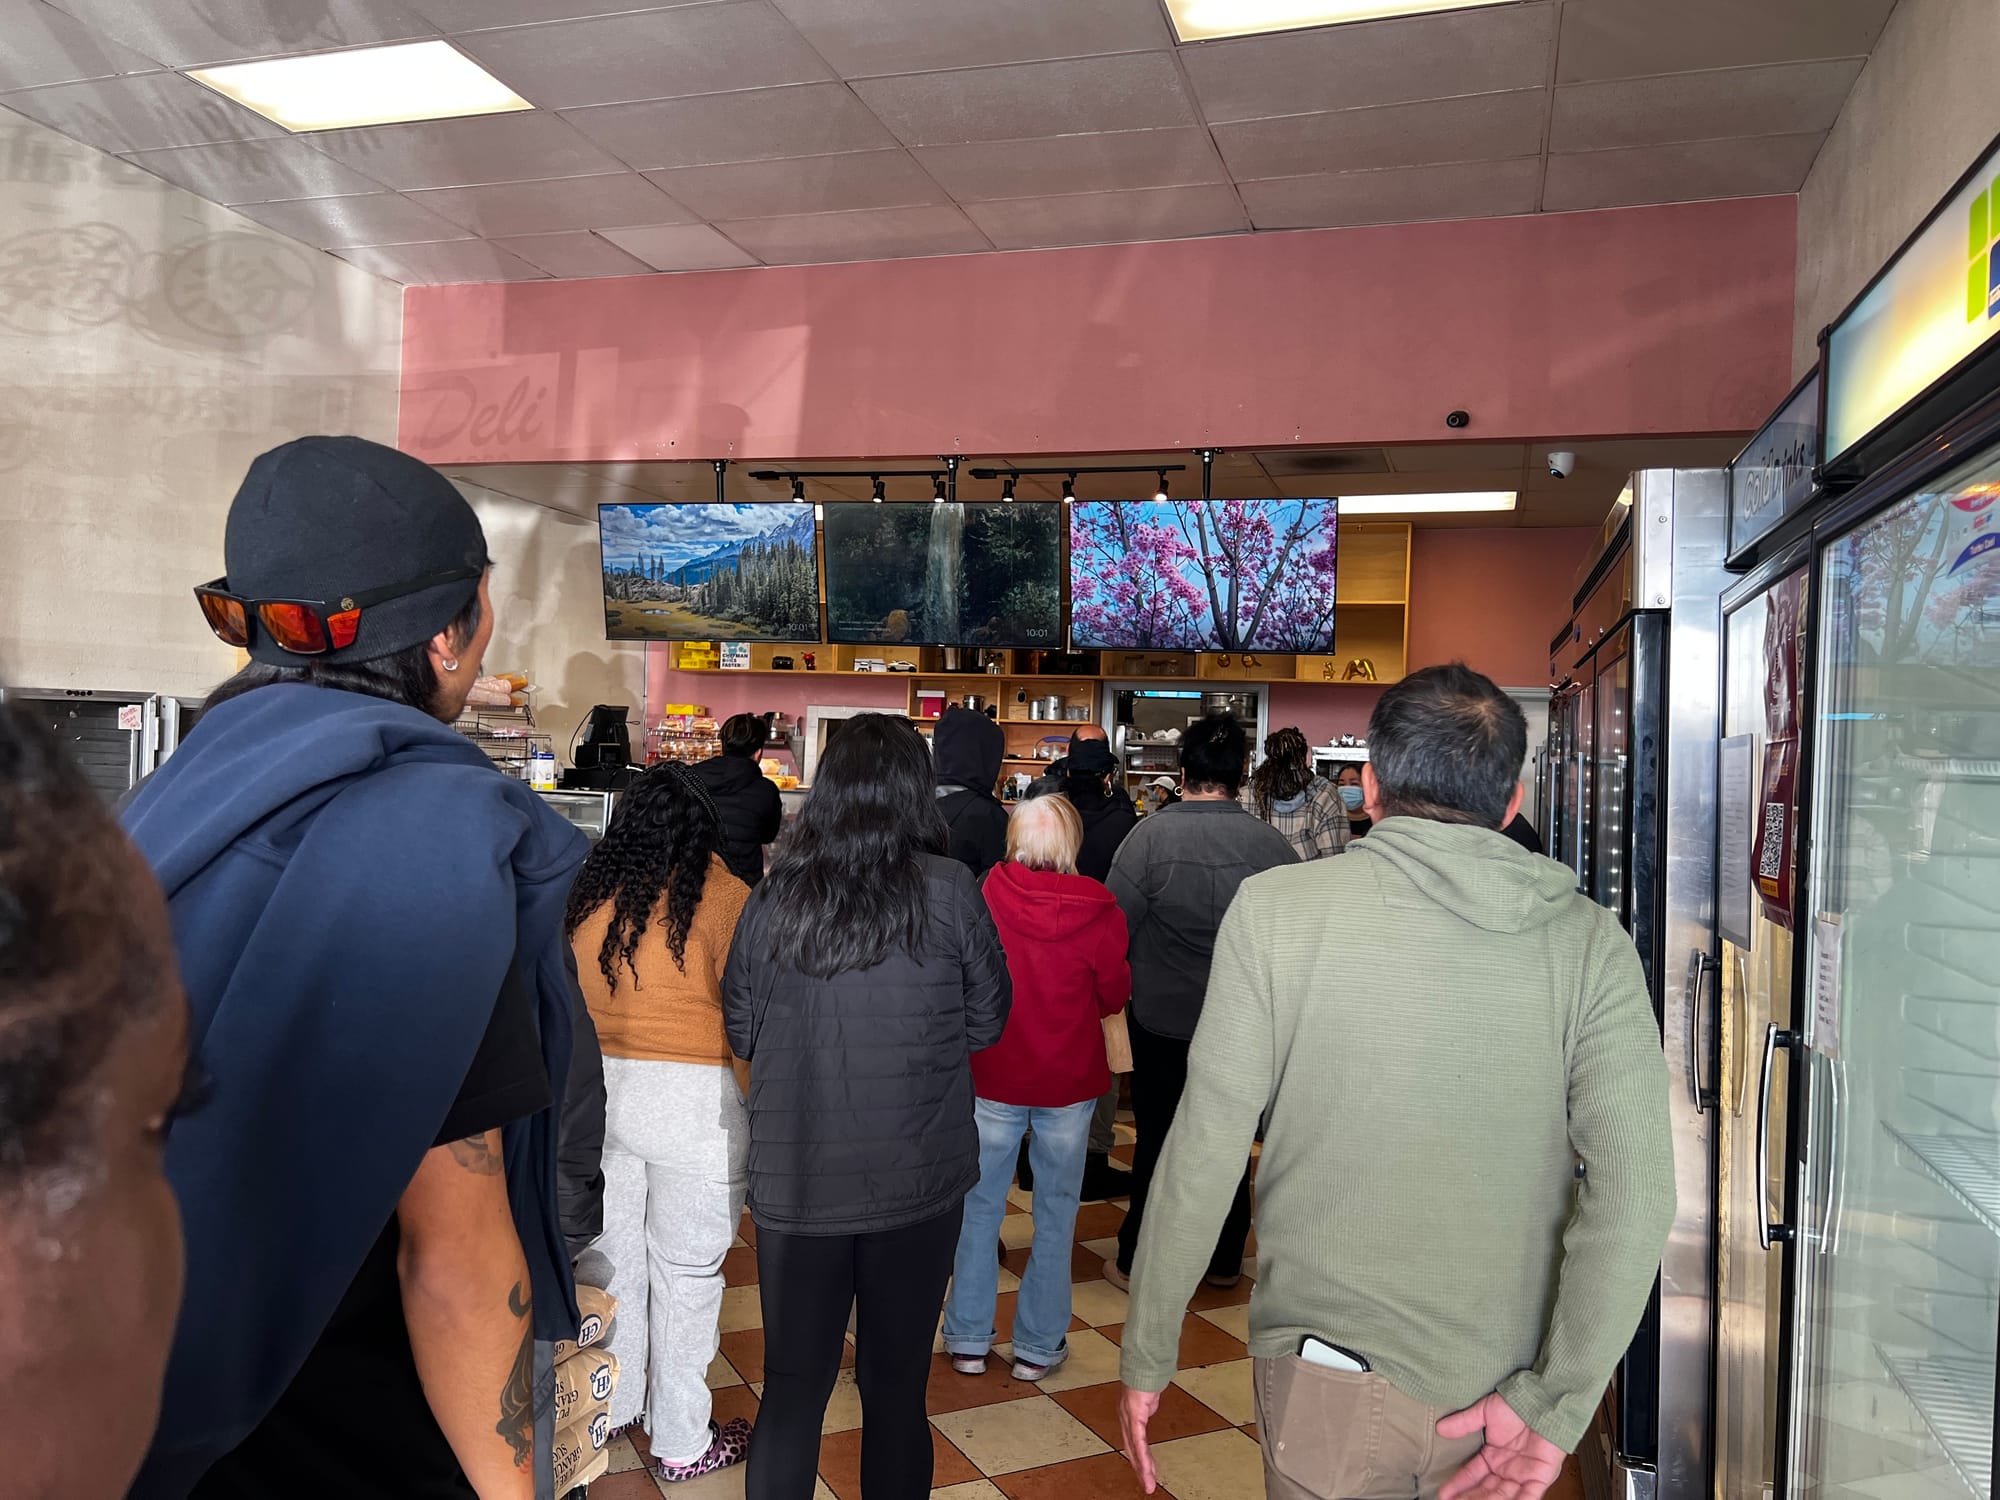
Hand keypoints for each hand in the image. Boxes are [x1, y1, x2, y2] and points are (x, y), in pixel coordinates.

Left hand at [1119, 1385, 1163, 1493]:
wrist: (1145, 1364)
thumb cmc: (1146, 1376)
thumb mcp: (1147, 1396)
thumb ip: (1146, 1406)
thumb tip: (1148, 1409)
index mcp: (1127, 1415)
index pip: (1131, 1441)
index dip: (1137, 1457)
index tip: (1144, 1471)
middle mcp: (1125, 1418)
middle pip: (1131, 1449)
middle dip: (1140, 1469)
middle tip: (1148, 1485)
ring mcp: (1128, 1417)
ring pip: (1135, 1449)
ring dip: (1142, 1468)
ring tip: (1149, 1483)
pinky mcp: (1134, 1416)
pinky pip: (1139, 1441)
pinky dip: (1143, 1457)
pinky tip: (1147, 1468)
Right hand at [1437, 1394, 1565, 1499]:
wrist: (1541, 1401)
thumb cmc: (1517, 1404)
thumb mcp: (1485, 1413)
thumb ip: (1463, 1423)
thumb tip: (1440, 1428)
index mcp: (1494, 1456)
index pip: (1472, 1475)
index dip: (1458, 1484)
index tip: (1444, 1493)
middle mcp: (1507, 1470)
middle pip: (1486, 1491)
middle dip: (1470, 1498)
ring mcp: (1523, 1475)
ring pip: (1503, 1497)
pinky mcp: (1540, 1478)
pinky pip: (1529, 1496)